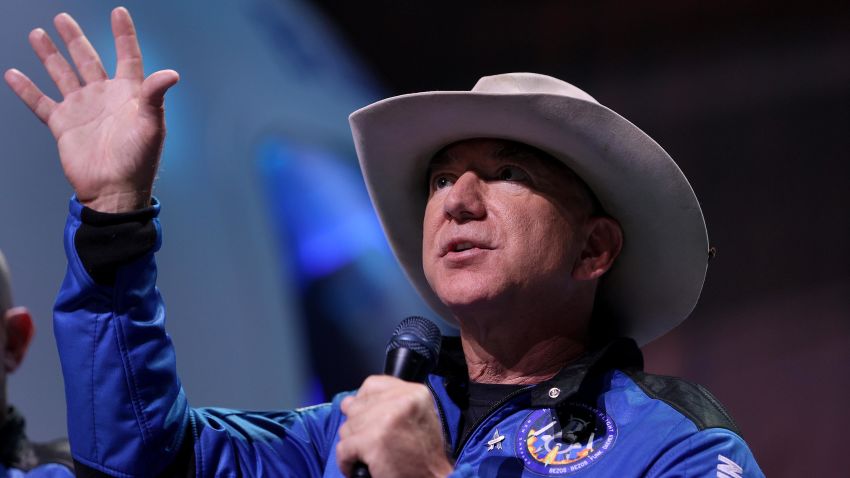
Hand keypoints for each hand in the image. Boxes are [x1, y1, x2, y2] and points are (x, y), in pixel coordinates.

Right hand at [4, 7, 178, 211]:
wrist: (114, 190)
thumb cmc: (139, 160)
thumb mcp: (152, 126)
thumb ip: (155, 96)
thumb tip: (172, 73)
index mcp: (129, 94)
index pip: (127, 56)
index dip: (123, 35)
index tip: (118, 12)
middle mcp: (104, 97)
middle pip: (88, 59)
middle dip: (76, 38)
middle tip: (63, 18)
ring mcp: (82, 109)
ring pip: (63, 74)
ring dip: (50, 55)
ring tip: (38, 33)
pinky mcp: (63, 125)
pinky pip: (41, 102)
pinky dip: (27, 89)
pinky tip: (14, 74)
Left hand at [337, 376, 453, 477]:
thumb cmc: (425, 455)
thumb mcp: (417, 415)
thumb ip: (388, 403)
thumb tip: (349, 402)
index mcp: (414, 392)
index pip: (371, 385)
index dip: (365, 403)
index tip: (370, 419)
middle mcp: (401, 401)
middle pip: (356, 406)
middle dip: (358, 427)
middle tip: (372, 442)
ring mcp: (385, 420)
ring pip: (347, 427)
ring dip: (353, 444)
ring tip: (368, 455)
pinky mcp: (372, 441)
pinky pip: (343, 448)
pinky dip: (346, 461)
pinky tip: (358, 466)